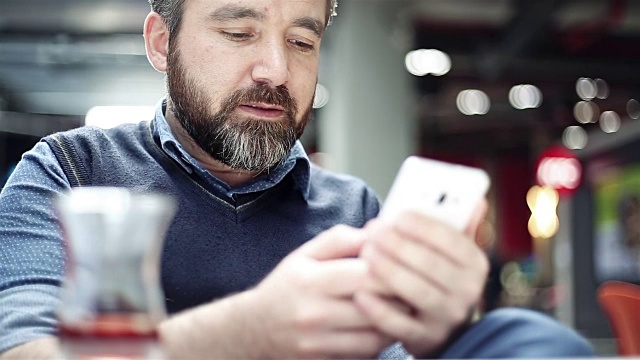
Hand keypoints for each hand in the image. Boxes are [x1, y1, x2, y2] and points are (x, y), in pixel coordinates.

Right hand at [246, 225, 393, 358]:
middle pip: (376, 306)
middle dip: (400, 295)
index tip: (405, 263)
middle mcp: (314, 314)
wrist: (253, 330)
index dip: (393, 269)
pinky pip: (365, 354)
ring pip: (376, 336)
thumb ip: (341, 240)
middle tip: (413, 286)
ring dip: (395, 322)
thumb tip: (377, 232)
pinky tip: (380, 326)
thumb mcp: (305, 255)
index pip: (366, 275)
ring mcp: (319, 343)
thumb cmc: (286, 288)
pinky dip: (379, 341)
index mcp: (311, 281)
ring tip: (401, 307)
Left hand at [355, 201, 489, 356]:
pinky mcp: (426, 339)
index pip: (452, 240)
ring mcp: (447, 317)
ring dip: (388, 271)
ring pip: (416, 291)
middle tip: (373, 232)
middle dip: (398, 245)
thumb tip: (475, 201)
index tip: (396, 216)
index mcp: (474, 264)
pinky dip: (379, 310)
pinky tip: (360, 294)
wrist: (443, 329)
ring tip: (366, 254)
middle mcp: (467, 292)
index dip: (422, 226)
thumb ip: (459, 228)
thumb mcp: (454, 254)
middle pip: (431, 264)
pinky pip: (400, 324)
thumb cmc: (440, 278)